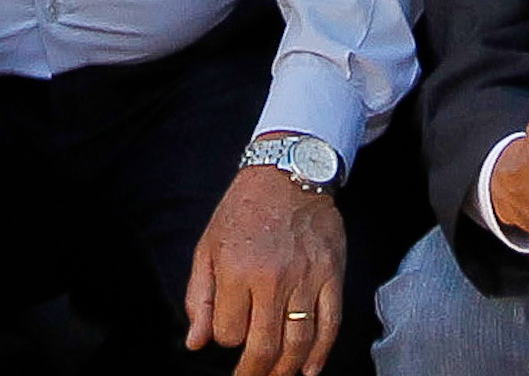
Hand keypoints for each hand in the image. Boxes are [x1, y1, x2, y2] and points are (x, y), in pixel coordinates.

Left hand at [184, 164, 343, 375]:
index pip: (230, 332)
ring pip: (298, 343)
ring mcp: (306, 279)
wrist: (289, 172)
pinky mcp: (332, 276)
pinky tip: (309, 370)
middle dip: (254, 372)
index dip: (226, 340)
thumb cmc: (244, 210)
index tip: (228, 336)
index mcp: (237, 270)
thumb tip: (195, 342)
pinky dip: (320, 354)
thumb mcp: (209, 246)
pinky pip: (330, 325)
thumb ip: (201, 297)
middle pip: (264, 346)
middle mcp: (272, 279)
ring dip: (285, 370)